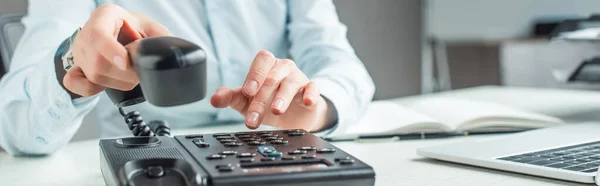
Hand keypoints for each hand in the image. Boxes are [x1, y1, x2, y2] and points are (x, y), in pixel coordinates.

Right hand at [63, 4, 171, 96]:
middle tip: (139, 71)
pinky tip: (108, 84)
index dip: (111, 51)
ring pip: (93, 75)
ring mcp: (79, 51)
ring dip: (118, 82)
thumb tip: (164, 55)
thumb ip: (161, 39)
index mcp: (105, 16)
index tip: (126, 63)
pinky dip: (91, 89)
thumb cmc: (137, 29)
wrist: (124, 32)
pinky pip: (74, 83)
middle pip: (97, 61)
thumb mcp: (153, 28)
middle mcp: (86, 32)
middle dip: (124, 73)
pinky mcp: (76, 67)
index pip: (98, 34)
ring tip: (130, 74)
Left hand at [210, 51, 333, 131]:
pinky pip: (313, 88)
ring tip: (276, 111)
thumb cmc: (268, 102)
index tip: (248, 91)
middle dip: (261, 99)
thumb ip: (230, 97)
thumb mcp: (247, 101)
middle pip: (272, 78)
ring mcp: (299, 78)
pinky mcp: (312, 90)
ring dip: (282, 98)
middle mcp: (283, 68)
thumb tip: (214, 99)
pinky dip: (311, 94)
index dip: (255, 75)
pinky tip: (307, 101)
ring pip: (291, 83)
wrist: (295, 115)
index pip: (261, 62)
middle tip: (253, 118)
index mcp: (267, 65)